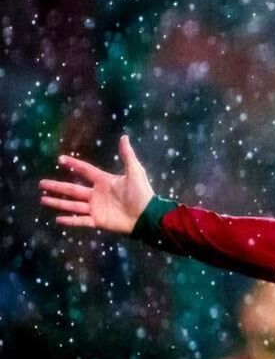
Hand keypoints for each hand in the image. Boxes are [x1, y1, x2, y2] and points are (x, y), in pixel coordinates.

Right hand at [39, 135, 154, 233]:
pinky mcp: (98, 221)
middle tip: (41, 183)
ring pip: (72, 205)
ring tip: (43, 199)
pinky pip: (81, 221)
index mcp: (104, 181)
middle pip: (72, 189)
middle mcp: (97, 194)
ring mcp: (96, 208)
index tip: (60, 159)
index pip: (85, 171)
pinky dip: (70, 220)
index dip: (74, 164)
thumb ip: (128, 155)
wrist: (148, 216)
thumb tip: (124, 137)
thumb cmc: (143, 194)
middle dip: (57, 186)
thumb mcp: (135, 172)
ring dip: (58, 202)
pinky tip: (57, 219)